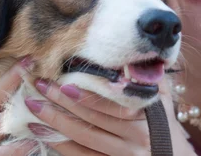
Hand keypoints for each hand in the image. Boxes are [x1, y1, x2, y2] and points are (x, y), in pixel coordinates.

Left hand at [26, 79, 195, 155]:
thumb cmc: (166, 128)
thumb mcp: (164, 103)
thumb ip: (151, 81)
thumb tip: (140, 55)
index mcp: (146, 117)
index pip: (110, 103)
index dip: (86, 92)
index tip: (63, 79)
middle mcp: (135, 138)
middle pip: (92, 119)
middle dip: (61, 102)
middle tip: (38, 86)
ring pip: (83, 138)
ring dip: (55, 123)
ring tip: (33, 108)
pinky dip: (62, 146)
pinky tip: (45, 134)